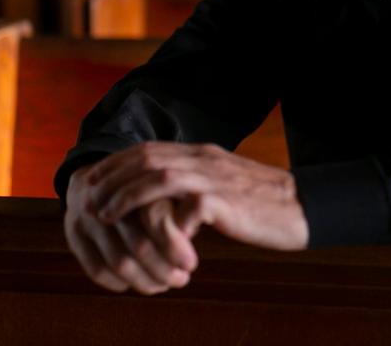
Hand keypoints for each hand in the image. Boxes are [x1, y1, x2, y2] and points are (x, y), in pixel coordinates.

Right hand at [64, 163, 197, 294]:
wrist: (97, 179)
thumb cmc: (143, 190)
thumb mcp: (162, 190)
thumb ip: (178, 205)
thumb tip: (196, 228)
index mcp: (134, 183)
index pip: (156, 223)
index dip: (174, 247)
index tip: (191, 264)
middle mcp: (109, 198)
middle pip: (139, 246)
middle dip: (163, 269)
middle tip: (182, 279)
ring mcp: (87, 217)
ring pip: (118, 262)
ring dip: (144, 281)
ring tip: (163, 285)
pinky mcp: (73, 234)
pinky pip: (96, 269)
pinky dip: (117, 282)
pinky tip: (133, 284)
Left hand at [87, 141, 309, 251]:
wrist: (301, 207)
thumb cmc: (261, 204)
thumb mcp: (221, 185)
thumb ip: (194, 184)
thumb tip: (162, 198)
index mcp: (201, 154)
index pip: (149, 148)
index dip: (117, 163)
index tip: (94, 180)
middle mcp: (203, 159)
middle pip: (147, 157)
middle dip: (112, 177)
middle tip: (89, 198)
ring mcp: (214, 178)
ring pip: (158, 176)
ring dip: (125, 196)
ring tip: (105, 216)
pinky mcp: (225, 201)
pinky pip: (184, 210)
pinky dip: (164, 226)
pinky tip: (154, 241)